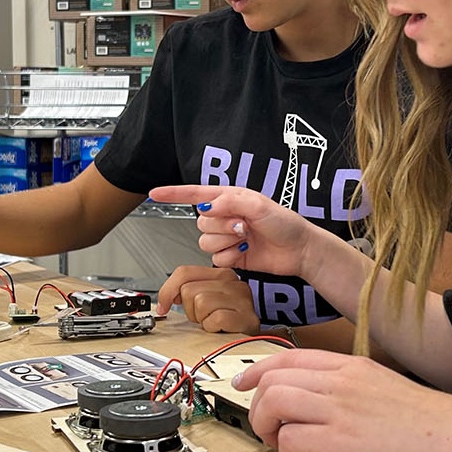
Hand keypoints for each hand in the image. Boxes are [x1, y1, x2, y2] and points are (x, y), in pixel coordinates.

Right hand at [146, 185, 324, 277]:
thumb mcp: (259, 204)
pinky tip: (246, 252)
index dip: (173, 193)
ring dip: (226, 241)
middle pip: (201, 222)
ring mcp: (227, 237)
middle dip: (221, 225)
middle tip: (244, 225)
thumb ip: (230, 202)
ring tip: (247, 238)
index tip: (154, 193)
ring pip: (205, 242)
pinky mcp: (231, 255)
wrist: (298, 250)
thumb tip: (207, 205)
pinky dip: (231, 256)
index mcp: (228, 198)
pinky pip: (216, 258)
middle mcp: (224, 216)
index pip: (194, 194)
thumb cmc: (284, 223)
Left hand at [157, 266, 258, 333]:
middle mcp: (233, 281)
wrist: (251, 338)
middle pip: (189, 290)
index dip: (167, 291)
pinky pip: (215, 319)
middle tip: (203, 316)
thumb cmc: (228, 320)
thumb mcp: (206, 299)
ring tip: (213, 322)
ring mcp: (241, 298)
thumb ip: (188, 290)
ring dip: (201, 319)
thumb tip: (167, 296)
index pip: (184, 272)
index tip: (164, 305)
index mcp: (221, 274)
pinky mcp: (246, 316)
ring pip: (200, 303)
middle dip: (190, 309)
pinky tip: (219, 328)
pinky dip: (212, 327)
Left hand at [235, 348, 451, 451]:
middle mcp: (339, 381)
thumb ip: (346, 388)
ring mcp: (339, 409)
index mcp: (349, 366)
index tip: (242, 383)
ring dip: (267, 429)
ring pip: (272, 403)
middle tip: (271, 430)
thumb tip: (314, 405)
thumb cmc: (427, 420)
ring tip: (286, 446)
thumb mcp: (380, 386)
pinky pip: (291, 441)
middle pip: (271, 379)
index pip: (287, 357)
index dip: (255, 370)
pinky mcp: (342, 441)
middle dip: (258, 406)